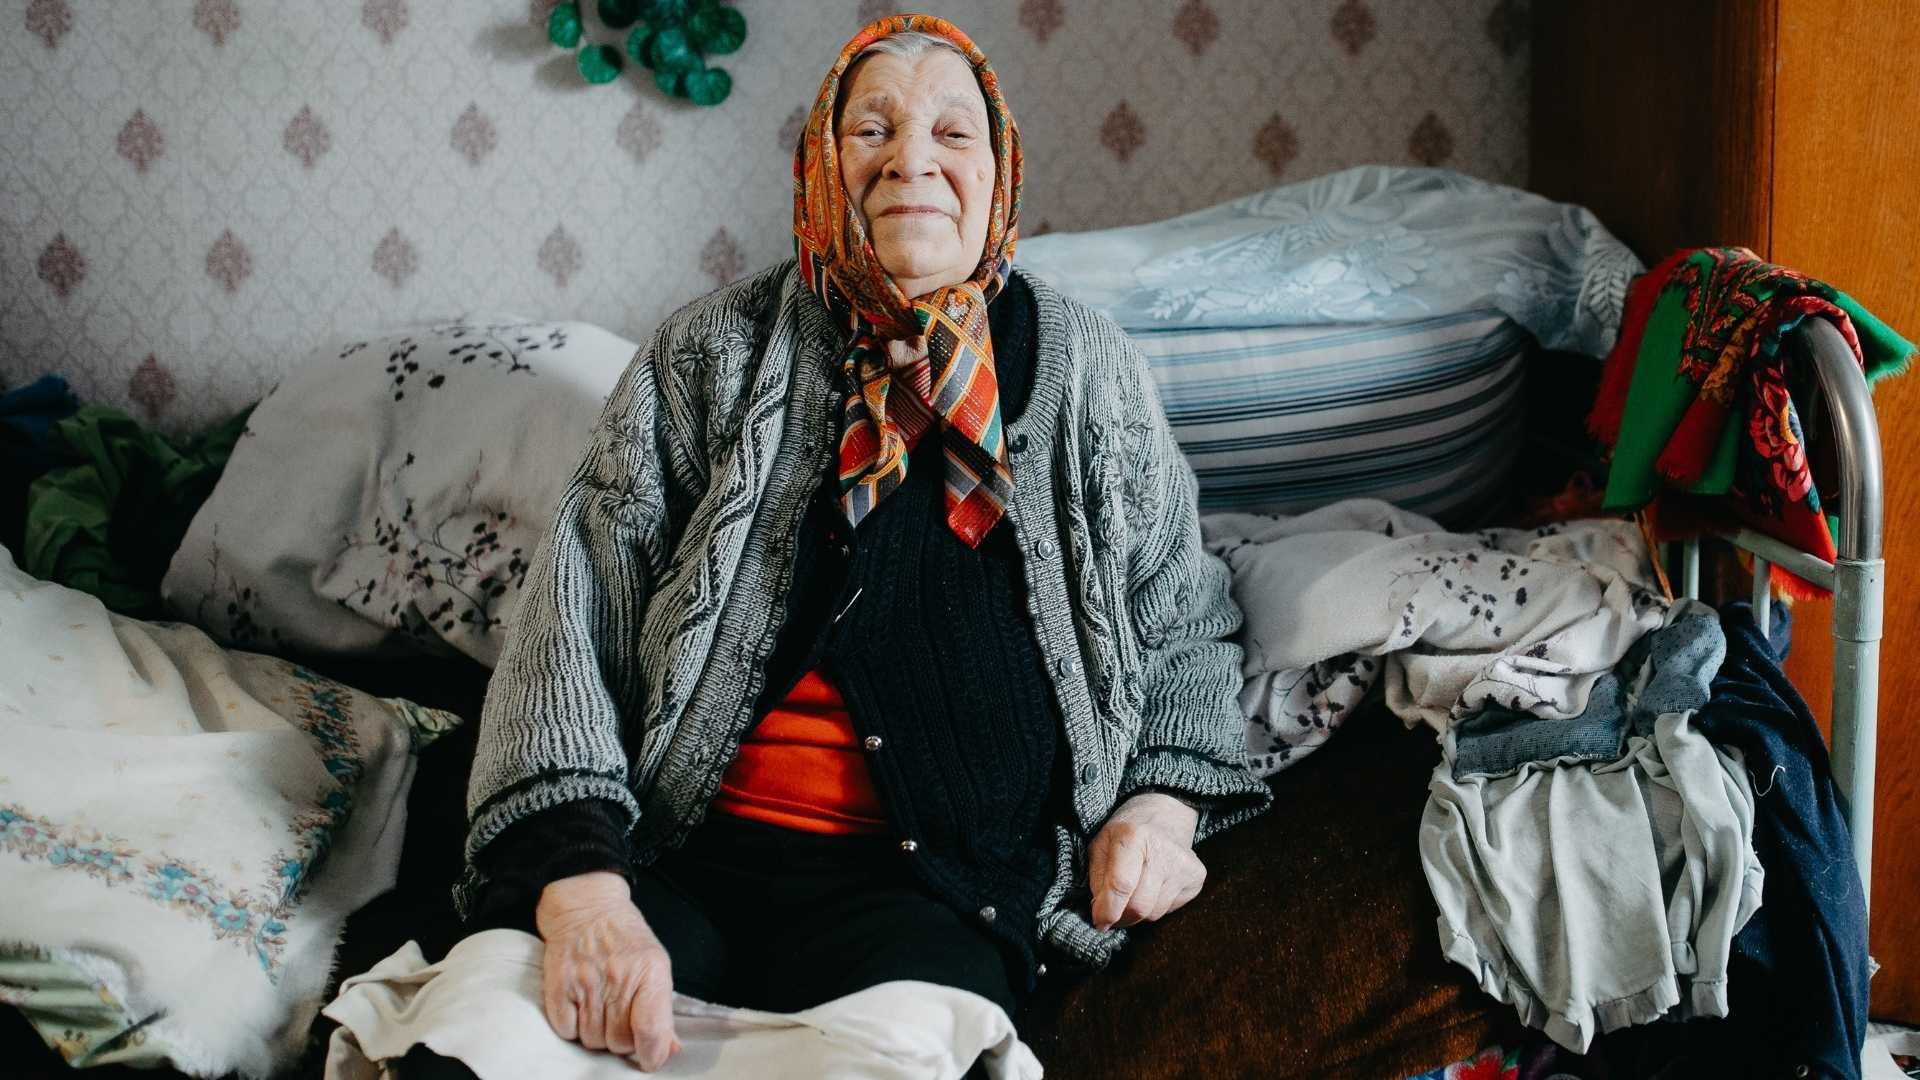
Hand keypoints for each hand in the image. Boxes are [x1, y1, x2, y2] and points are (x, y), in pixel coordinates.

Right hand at [535, 871, 679, 1069]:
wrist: (586, 906)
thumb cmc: (625, 938)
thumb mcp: (655, 964)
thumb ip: (662, 1008)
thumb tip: (668, 1048)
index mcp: (649, 972)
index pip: (652, 1030)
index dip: (653, 1054)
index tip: (650, 1059)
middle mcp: (617, 978)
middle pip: (619, 1042)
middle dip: (622, 1039)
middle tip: (621, 1018)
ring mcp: (585, 983)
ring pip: (592, 1041)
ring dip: (598, 1034)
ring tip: (601, 1009)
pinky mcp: (558, 986)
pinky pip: (566, 1031)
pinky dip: (573, 1027)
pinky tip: (581, 1008)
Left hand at [1087, 792, 1204, 930]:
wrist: (1165, 814)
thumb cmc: (1126, 832)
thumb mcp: (1101, 845)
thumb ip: (1098, 880)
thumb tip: (1102, 915)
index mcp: (1134, 836)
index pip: (1121, 885)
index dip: (1108, 910)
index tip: (1099, 922)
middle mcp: (1163, 850)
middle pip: (1139, 906)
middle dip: (1121, 916)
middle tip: (1113, 912)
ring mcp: (1184, 865)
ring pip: (1154, 913)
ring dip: (1138, 912)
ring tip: (1134, 892)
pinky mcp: (1197, 877)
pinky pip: (1170, 910)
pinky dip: (1155, 905)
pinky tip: (1153, 886)